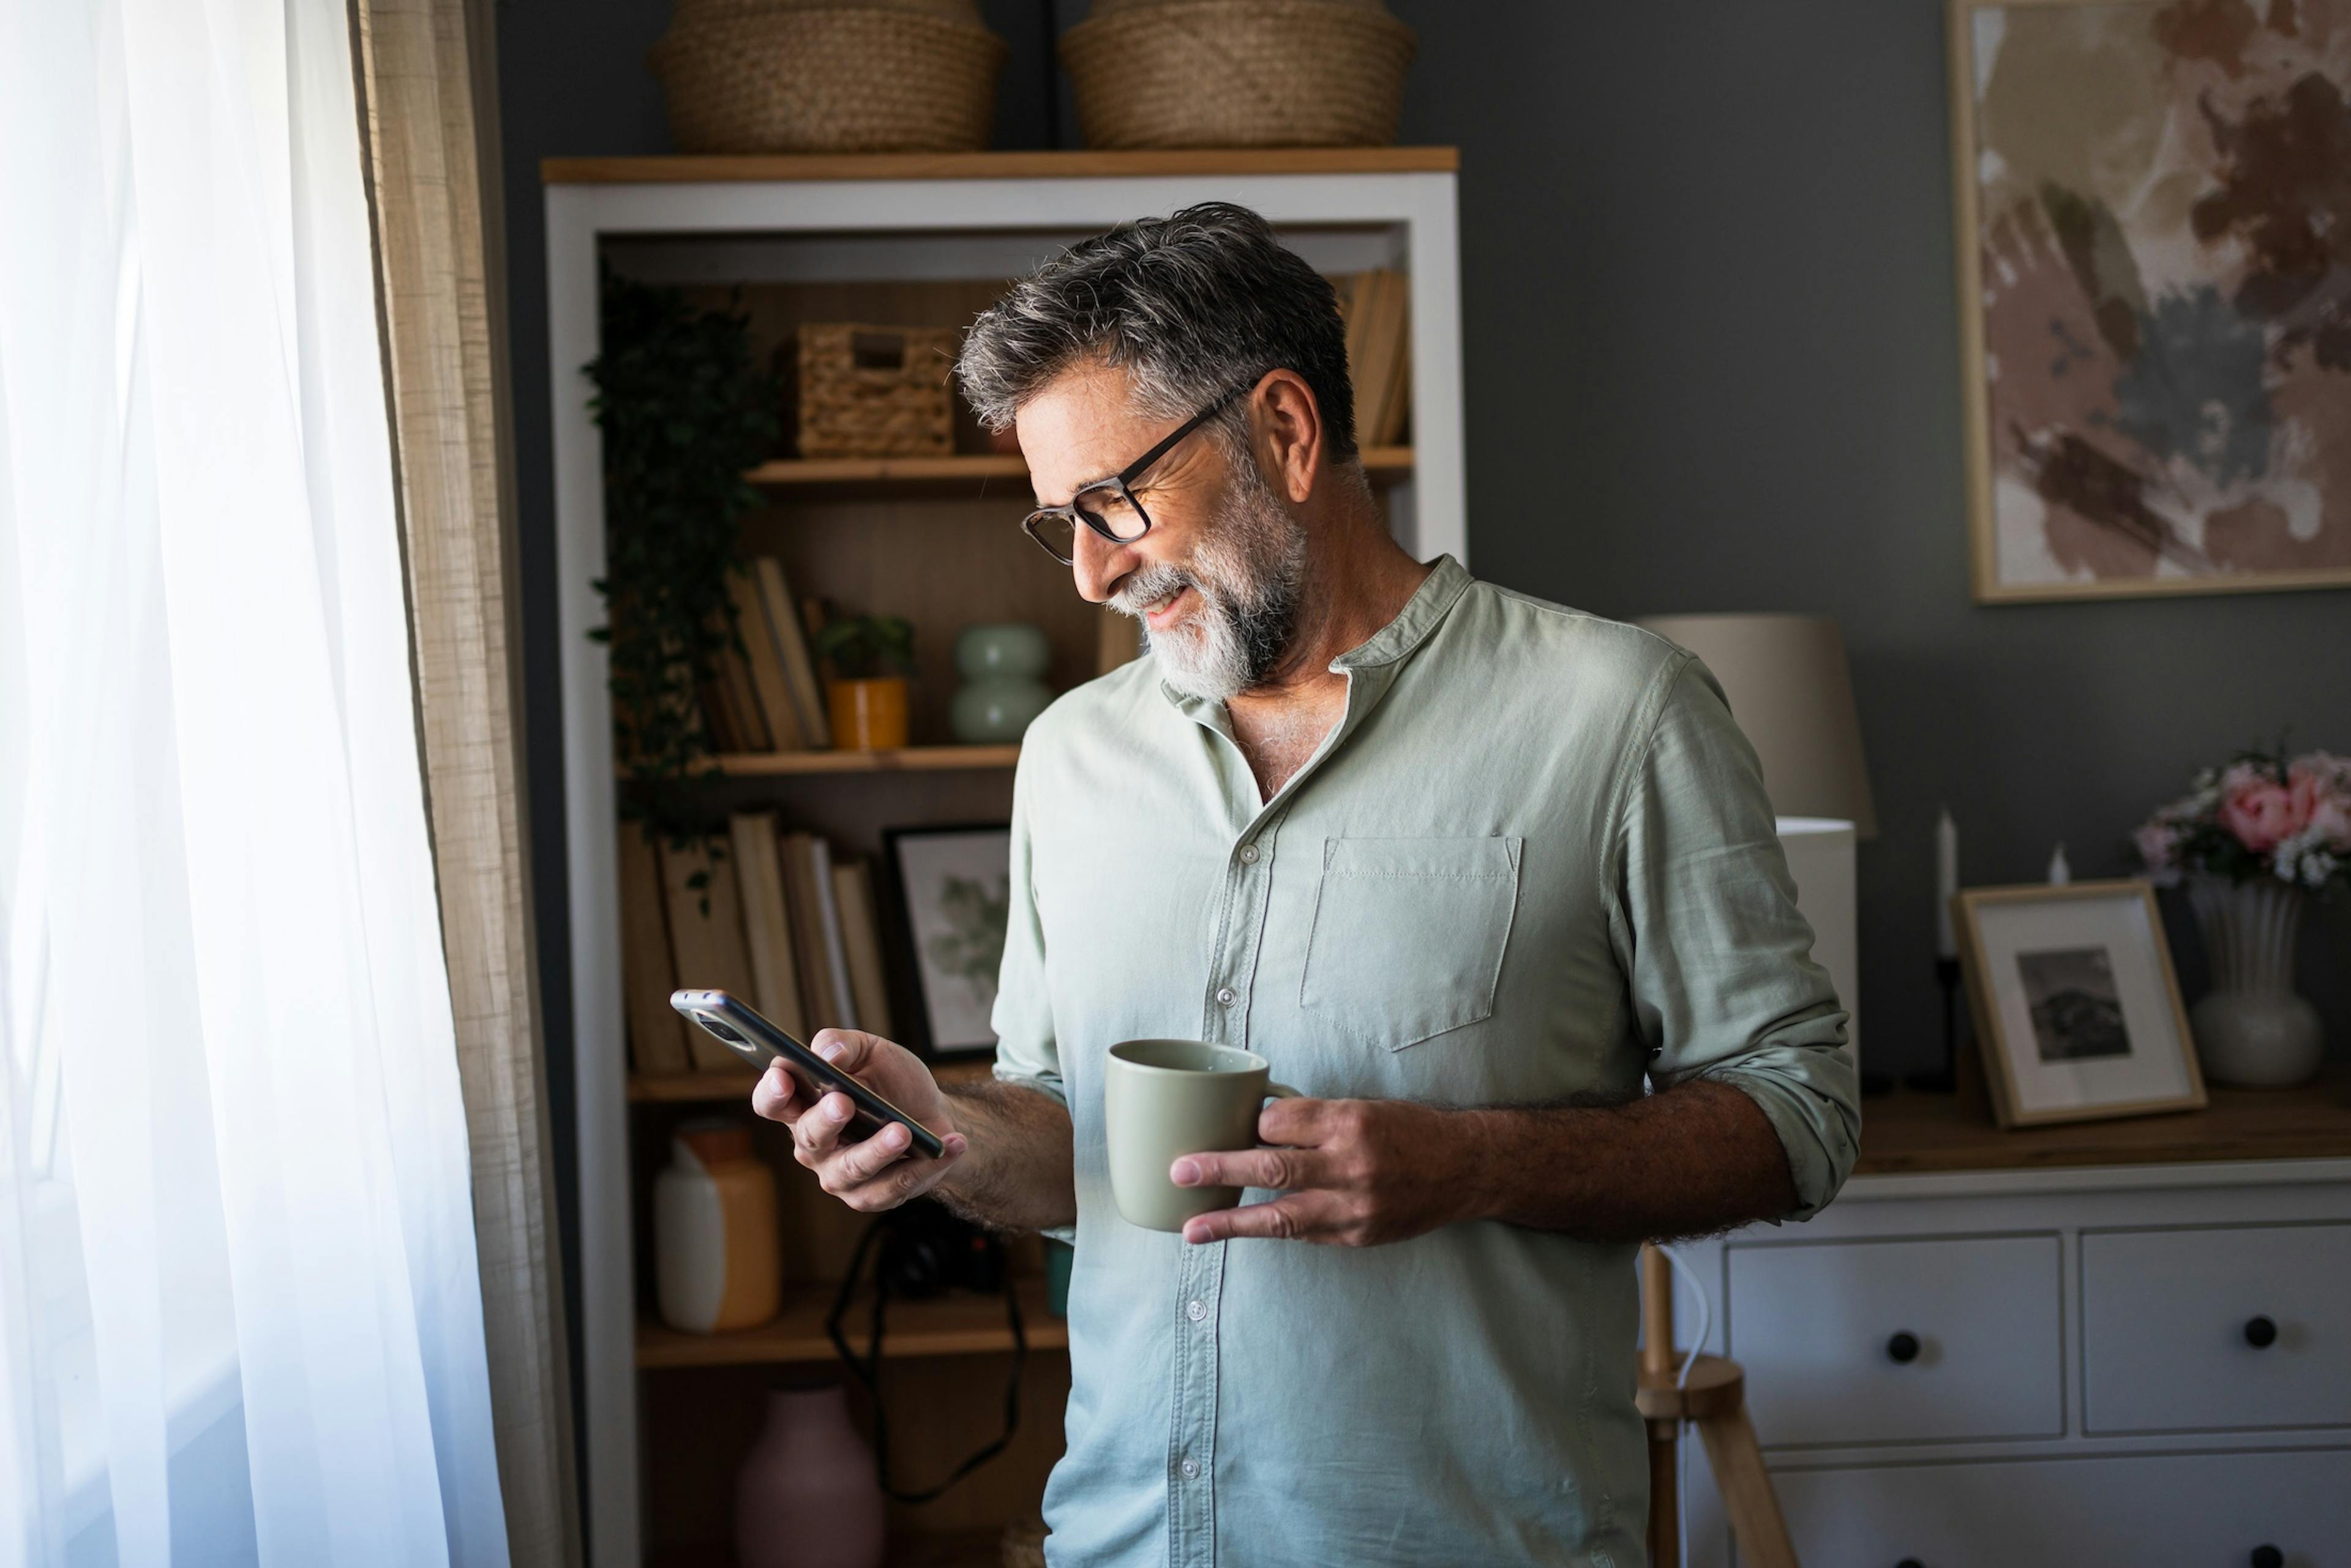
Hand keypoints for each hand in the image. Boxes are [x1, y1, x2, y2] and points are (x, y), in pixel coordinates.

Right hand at [751, 1029, 968, 1212]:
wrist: (931, 1113)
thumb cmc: (891, 1083)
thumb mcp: (870, 1051)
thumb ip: (843, 1044)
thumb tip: (829, 1053)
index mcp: (802, 1107)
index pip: (772, 1103)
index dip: (772, 1092)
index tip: (783, 1075)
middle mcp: (814, 1146)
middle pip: (810, 1138)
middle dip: (825, 1120)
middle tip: (844, 1102)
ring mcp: (840, 1175)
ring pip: (852, 1169)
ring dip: (878, 1150)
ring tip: (902, 1132)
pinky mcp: (874, 1196)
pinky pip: (896, 1185)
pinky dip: (925, 1166)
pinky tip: (949, 1145)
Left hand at [1171, 1097, 1474, 1246]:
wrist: (1464, 1168)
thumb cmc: (1408, 1131)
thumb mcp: (1363, 1109)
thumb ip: (1314, 1121)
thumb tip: (1257, 1128)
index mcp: (1349, 1121)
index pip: (1279, 1122)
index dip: (1253, 1125)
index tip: (1239, 1126)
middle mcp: (1350, 1164)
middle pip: (1270, 1166)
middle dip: (1219, 1169)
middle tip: (1180, 1171)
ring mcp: (1353, 1206)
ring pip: (1279, 1216)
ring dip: (1230, 1223)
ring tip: (1191, 1229)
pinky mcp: (1356, 1236)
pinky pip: (1304, 1234)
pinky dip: (1273, 1231)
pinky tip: (1244, 1230)